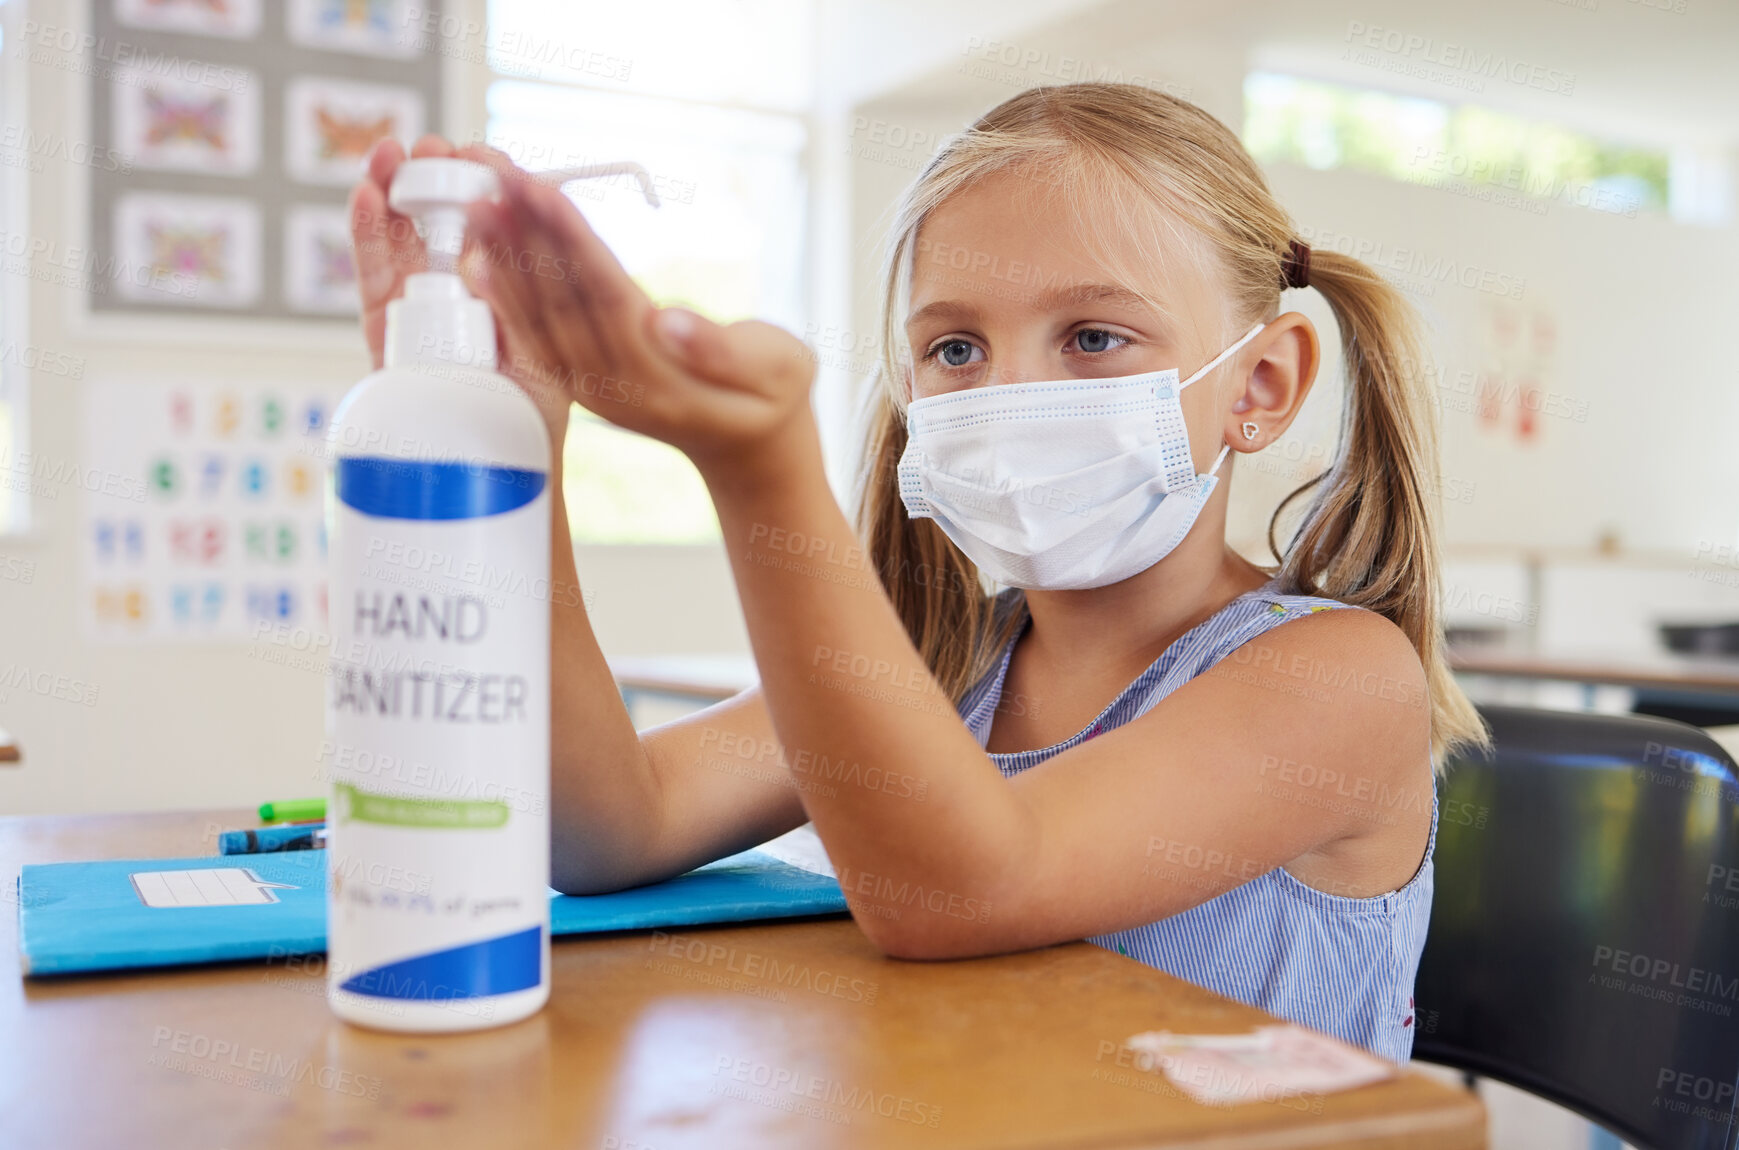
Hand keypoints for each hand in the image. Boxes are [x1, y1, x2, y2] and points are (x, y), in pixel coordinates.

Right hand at [348, 135, 573, 443]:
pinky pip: (374, 284)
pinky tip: (366, 201)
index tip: (481, 154)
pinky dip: (368, 240)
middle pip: (438, 227)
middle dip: (431, 182)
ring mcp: (417, 317)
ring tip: (386, 155)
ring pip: (400, 246)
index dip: (483, 190)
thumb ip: (527, 304)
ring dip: (391, 195)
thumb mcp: (545, 352)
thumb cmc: (534, 418)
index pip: (492, 229)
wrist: (502, 479)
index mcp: (498, 294)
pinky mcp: (386, 340)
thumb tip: (505, 242)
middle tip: (429, 146)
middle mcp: (456, 299)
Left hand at [459, 170, 818, 480]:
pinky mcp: (581, 381)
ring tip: (482, 198)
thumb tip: (667, 319)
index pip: (607, 300)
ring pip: (540, 316)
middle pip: (562, 303)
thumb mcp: (778, 369)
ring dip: (508, 255)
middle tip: (497, 174)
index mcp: (663, 384)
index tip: (542, 191)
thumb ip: (722, 350)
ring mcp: (593, 390)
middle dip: (527, 234)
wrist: (751, 446)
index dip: (572, 243)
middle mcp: (616, 390)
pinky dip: (508, 291)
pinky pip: (536, 332)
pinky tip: (485, 255)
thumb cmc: (773, 395)